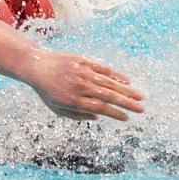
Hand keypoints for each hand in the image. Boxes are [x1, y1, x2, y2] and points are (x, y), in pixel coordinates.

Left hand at [23, 49, 144, 121]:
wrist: (37, 66)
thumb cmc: (48, 91)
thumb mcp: (57, 109)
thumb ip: (77, 115)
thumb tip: (98, 116)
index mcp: (73, 100)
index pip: (100, 108)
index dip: (115, 114)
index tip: (127, 118)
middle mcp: (80, 86)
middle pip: (109, 96)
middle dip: (127, 103)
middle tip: (141, 109)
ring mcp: (83, 72)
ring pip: (109, 82)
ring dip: (127, 90)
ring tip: (140, 97)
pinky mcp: (84, 61)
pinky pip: (104, 69)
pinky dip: (117, 75)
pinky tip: (128, 81)